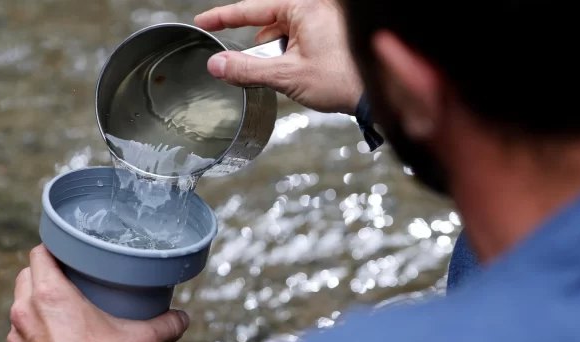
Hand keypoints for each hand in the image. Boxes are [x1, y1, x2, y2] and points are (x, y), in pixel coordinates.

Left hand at [6, 245, 189, 341]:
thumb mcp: (142, 338)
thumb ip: (164, 323)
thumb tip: (181, 318)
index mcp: (51, 294)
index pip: (39, 254)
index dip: (52, 248)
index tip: (66, 250)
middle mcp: (27, 312)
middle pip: (26, 276)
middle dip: (43, 274)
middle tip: (67, 279)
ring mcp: (19, 338)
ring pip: (19, 307)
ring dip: (35, 305)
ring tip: (59, 310)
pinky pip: (21, 337)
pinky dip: (33, 334)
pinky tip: (53, 340)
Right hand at [195, 0, 362, 114]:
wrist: (375, 94)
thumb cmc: (342, 80)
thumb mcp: (287, 76)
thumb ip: (247, 70)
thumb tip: (217, 65)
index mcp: (304, 7)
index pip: (251, 9)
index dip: (223, 17)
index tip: (204, 22)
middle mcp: (314, 9)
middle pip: (267, 23)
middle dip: (259, 48)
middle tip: (253, 68)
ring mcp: (322, 21)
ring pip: (282, 34)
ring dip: (276, 55)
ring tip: (288, 75)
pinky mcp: (328, 35)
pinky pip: (297, 40)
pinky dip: (289, 56)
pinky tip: (295, 74)